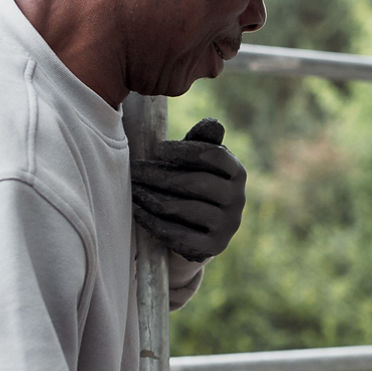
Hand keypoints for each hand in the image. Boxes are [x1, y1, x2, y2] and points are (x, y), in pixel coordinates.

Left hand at [130, 118, 245, 261]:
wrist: (198, 229)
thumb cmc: (193, 184)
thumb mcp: (198, 162)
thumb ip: (202, 141)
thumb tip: (213, 124)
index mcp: (237, 172)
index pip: (214, 154)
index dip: (184, 150)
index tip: (156, 149)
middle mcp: (238, 199)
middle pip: (198, 182)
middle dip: (160, 175)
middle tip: (134, 171)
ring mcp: (228, 225)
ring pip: (186, 208)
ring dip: (154, 198)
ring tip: (132, 190)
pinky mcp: (213, 246)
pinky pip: (180, 234)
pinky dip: (155, 222)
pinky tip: (137, 212)